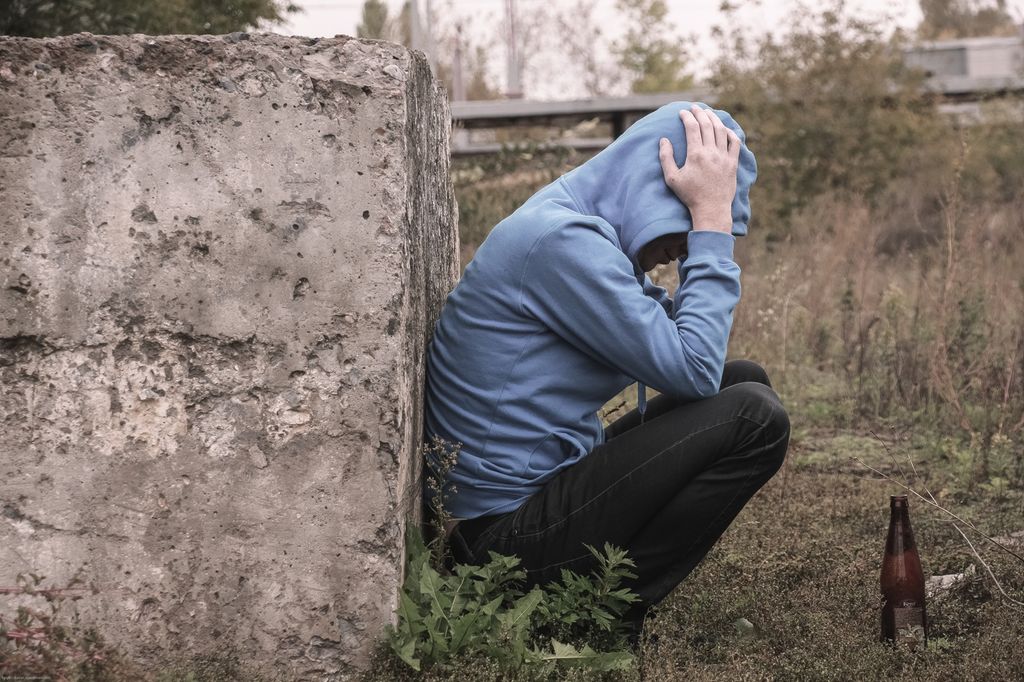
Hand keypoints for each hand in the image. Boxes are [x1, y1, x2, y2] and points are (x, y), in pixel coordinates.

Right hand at [658, 105, 740, 232]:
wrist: (711, 209)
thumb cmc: (690, 195)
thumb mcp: (672, 178)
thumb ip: (666, 158)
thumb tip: (663, 140)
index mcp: (696, 154)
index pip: (692, 127)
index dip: (687, 117)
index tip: (682, 112)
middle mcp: (711, 152)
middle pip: (707, 124)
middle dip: (700, 113)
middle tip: (694, 107)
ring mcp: (724, 156)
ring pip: (721, 130)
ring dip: (714, 118)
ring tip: (708, 113)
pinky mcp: (733, 163)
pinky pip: (735, 142)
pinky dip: (730, 132)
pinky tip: (725, 129)